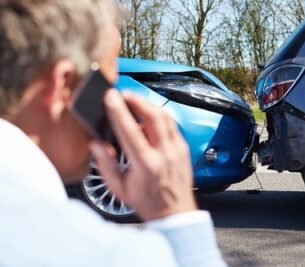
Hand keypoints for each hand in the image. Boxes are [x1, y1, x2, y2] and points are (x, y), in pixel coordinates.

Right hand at [90, 89, 196, 220]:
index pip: (130, 130)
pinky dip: (159, 115)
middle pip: (153, 116)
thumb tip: (96, 144)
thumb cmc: (148, 202)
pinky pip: (172, 124)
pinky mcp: (184, 148)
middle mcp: (165, 154)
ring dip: (148, 105)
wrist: (175, 213)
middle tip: (123, 94)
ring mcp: (177, 149)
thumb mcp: (120, 189)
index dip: (119, 111)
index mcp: (146, 165)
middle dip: (136, 100)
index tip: (110, 97)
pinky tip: (149, 116)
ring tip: (134, 101)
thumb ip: (105, 165)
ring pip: (165, 117)